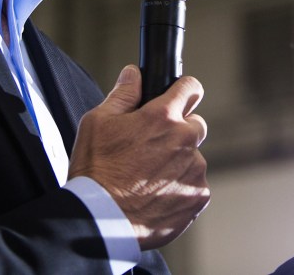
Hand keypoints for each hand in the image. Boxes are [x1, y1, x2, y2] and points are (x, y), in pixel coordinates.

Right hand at [69, 65, 210, 249]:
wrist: (100, 220)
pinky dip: (180, 189)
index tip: (179, 96)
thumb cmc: (95, 171)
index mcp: (162, 117)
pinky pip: (195, 186)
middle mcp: (184, 141)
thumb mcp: (97, 122)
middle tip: (151, 148)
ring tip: (148, 178)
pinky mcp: (198, 198)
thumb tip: (133, 74)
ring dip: (179, 163)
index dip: (183, 90)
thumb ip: (122, 94)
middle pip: (195, 124)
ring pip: (194, 158)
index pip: (190, 88)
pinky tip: (156, 195)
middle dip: (178, 131)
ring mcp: (194, 171)